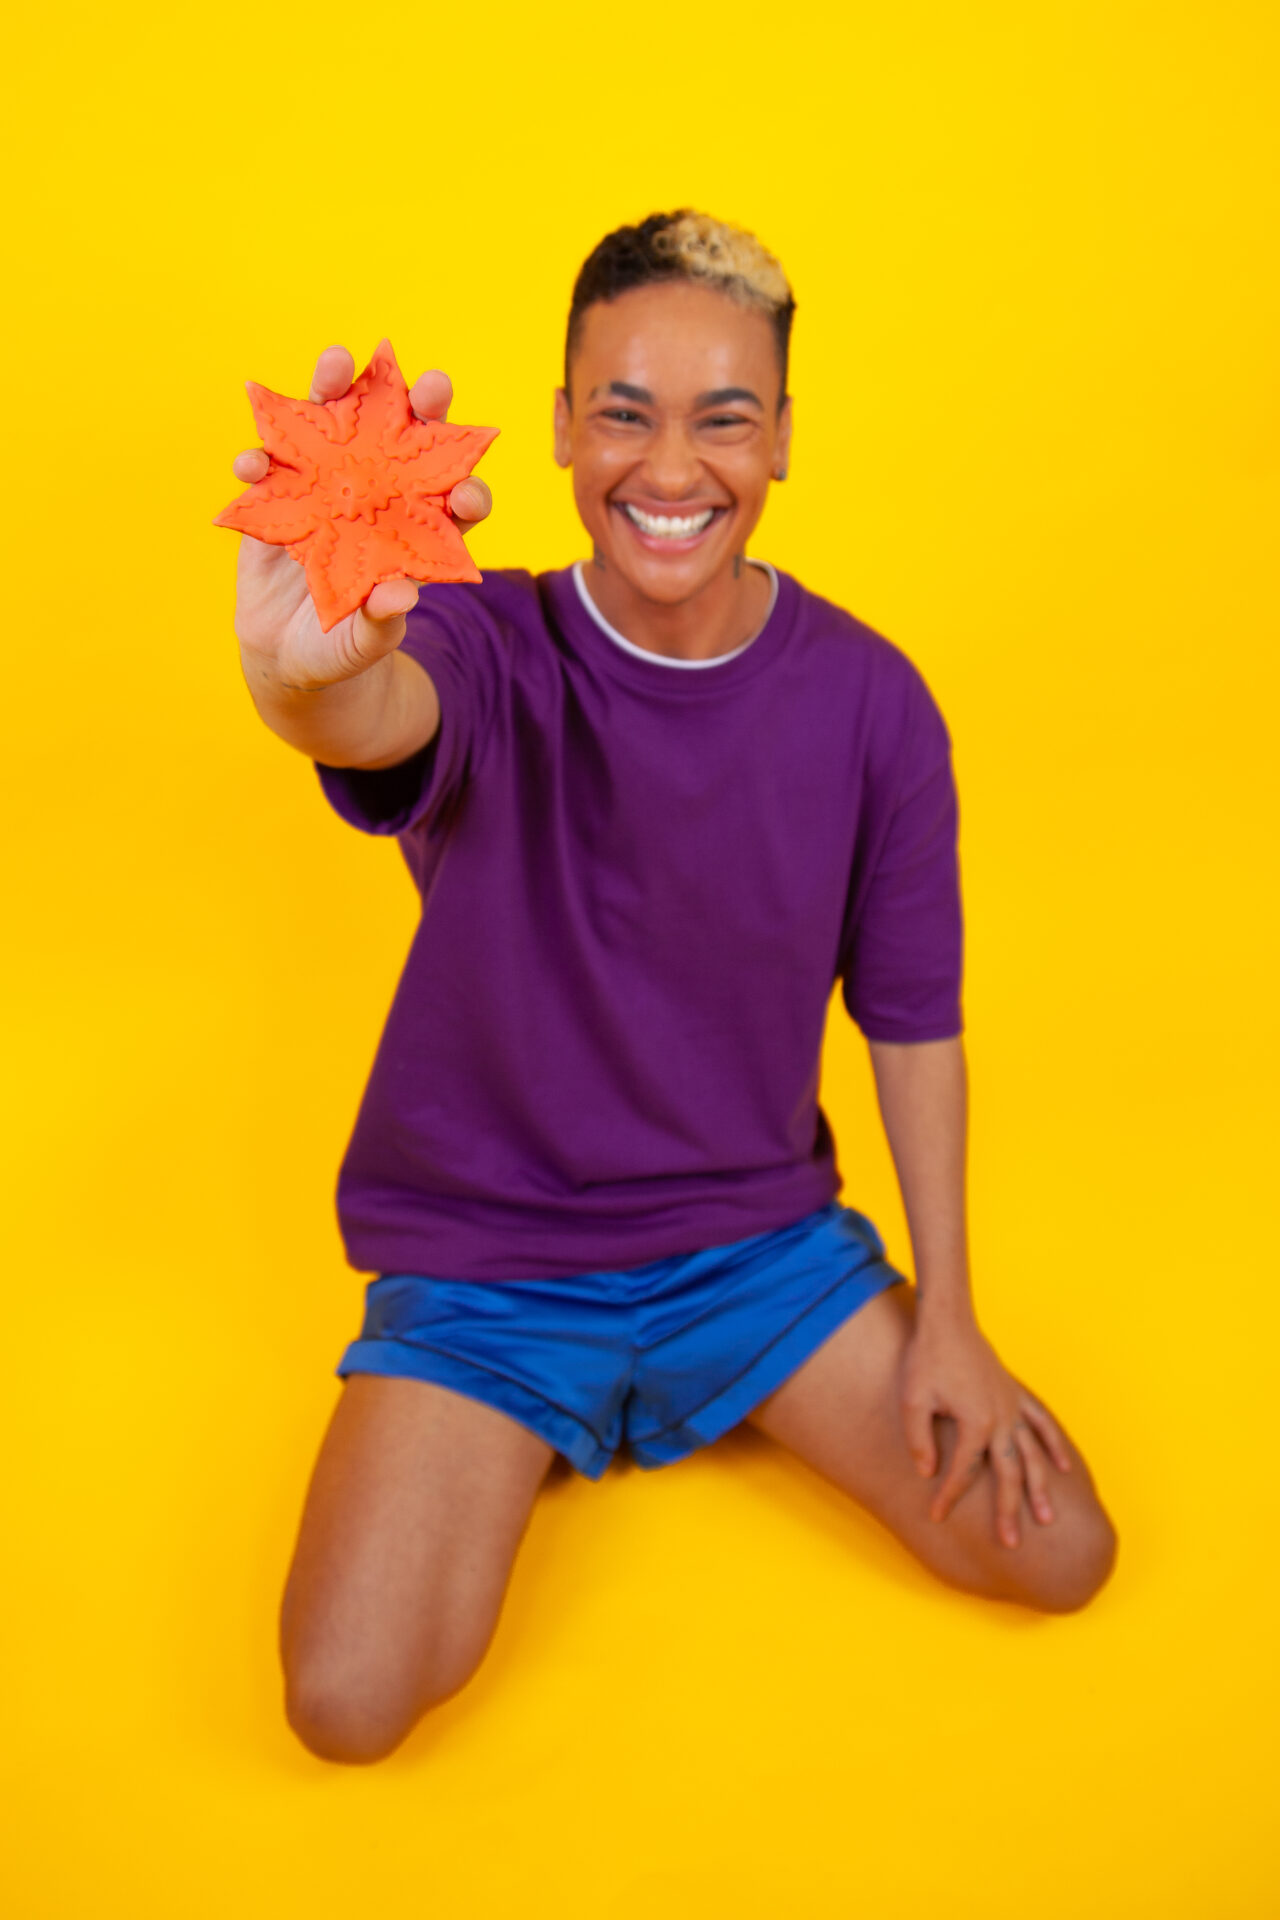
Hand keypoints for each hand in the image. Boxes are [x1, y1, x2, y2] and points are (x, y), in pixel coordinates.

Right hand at [228, 344, 493, 689]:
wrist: (290, 651)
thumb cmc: (344, 644)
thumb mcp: (364, 643)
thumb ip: (381, 622)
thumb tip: (400, 597)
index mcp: (417, 528)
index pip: (453, 500)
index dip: (466, 493)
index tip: (467, 496)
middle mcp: (378, 492)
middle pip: (406, 437)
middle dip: (421, 404)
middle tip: (431, 385)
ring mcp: (327, 483)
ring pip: (336, 422)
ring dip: (334, 387)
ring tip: (335, 363)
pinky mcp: (278, 491)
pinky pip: (268, 463)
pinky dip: (258, 458)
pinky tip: (252, 462)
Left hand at [899, 1303, 1072, 1548]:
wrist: (947, 1319)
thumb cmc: (927, 1358)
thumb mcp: (912, 1400)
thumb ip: (919, 1440)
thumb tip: (927, 1474)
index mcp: (974, 1423)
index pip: (962, 1471)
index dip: (947, 1496)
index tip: (935, 1517)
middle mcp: (1000, 1419)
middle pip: (1009, 1473)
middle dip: (1009, 1510)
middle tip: (1011, 1544)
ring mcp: (1012, 1407)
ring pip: (1032, 1455)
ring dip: (1039, 1487)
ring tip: (1047, 1518)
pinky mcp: (1014, 1394)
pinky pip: (1040, 1424)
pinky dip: (1053, 1445)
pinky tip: (1062, 1467)